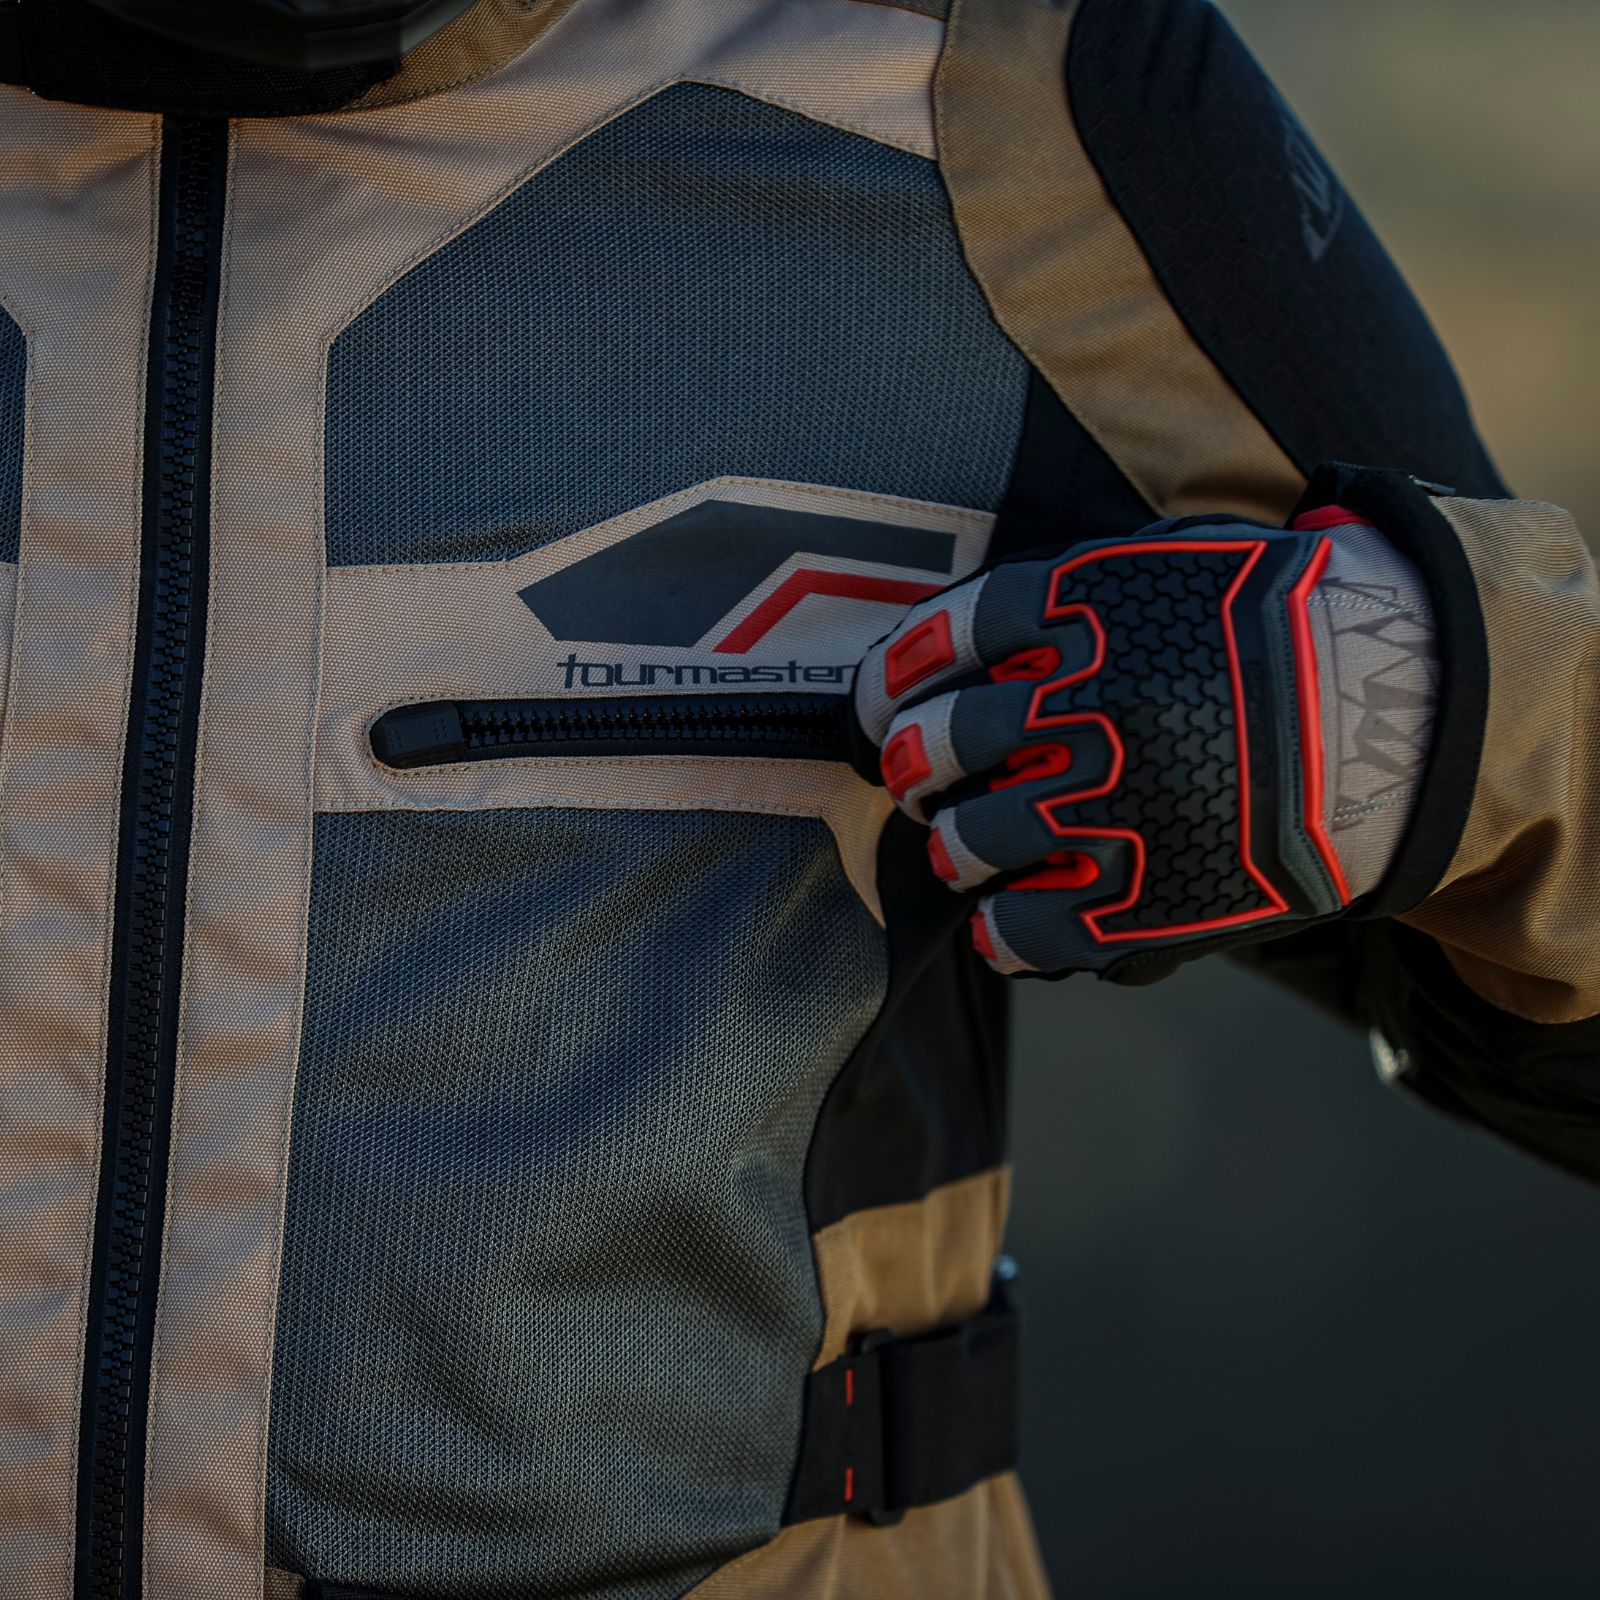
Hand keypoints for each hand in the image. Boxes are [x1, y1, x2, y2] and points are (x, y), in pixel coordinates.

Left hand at [852, 517, 1357, 976]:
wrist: (1402, 709)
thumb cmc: (1273, 627)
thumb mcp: (1171, 564)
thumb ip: (1066, 592)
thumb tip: (946, 642)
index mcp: (1095, 614)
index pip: (950, 637)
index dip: (896, 673)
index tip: (883, 700)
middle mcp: (1098, 705)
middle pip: (950, 740)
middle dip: (916, 763)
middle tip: (915, 776)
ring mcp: (1124, 803)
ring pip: (979, 839)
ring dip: (955, 846)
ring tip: (962, 849)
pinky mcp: (1156, 895)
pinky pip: (1034, 927)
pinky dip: (1001, 930)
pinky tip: (1001, 921)